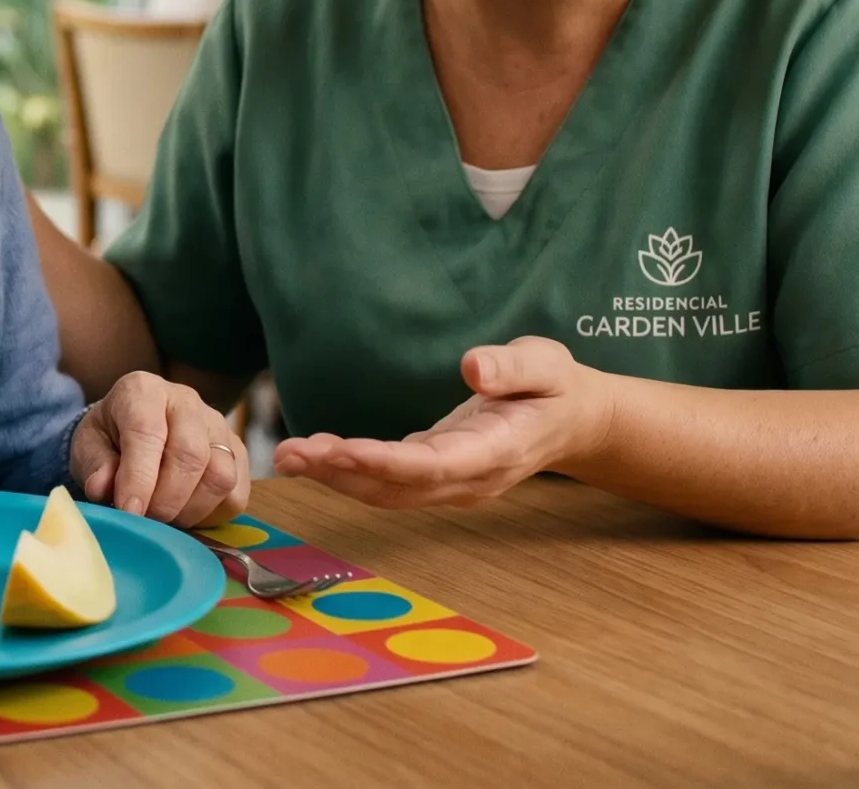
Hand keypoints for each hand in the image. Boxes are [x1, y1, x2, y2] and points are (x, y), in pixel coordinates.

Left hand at [67, 371, 250, 527]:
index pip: (148, 432)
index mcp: (144, 391)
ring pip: (220, 476)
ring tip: (164, 518)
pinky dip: (212, 515)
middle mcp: (187, 402)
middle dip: (166, 500)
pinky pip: (236, 494)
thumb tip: (102, 489)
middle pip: (191, 455)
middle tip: (145, 520)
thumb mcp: (89, 445)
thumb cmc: (109, 438)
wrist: (132, 430)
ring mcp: (218, 426)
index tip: (130, 511)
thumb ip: (95, 465)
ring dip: (190, 510)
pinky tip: (186, 513)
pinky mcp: (238, 452)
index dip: (139, 477)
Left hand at [270, 337, 614, 508]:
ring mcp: (451, 484)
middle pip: (399, 487)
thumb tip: (473, 366)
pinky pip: (386, 484)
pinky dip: (346, 474)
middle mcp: (469, 478)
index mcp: (498, 451)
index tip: (341, 451)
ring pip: (387, 492)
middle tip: (289, 454)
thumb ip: (513, 367)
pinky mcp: (434, 476)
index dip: (386, 462)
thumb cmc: (555, 387)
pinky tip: (311, 457)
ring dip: (335, 478)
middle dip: (341, 474)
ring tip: (287, 456)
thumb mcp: (547, 365)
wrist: (570, 421)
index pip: (436, 464)